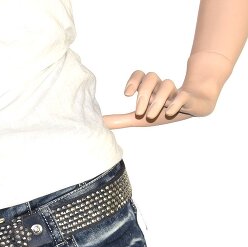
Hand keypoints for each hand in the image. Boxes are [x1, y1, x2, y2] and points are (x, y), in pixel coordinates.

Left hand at [103, 70, 218, 129]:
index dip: (134, 80)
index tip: (128, 94)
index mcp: (150, 89)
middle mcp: (162, 87)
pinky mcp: (189, 98)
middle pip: (152, 77)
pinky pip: (183, 96)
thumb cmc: (165, 110)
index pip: (141, 75)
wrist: (196, 106)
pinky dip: (176, 103)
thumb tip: (100, 123)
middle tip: (138, 111)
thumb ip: (121, 120)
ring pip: (168, 84)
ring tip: (151, 115)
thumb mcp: (140, 119)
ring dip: (157, 100)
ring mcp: (176, 91)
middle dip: (144, 93)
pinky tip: (169, 111)